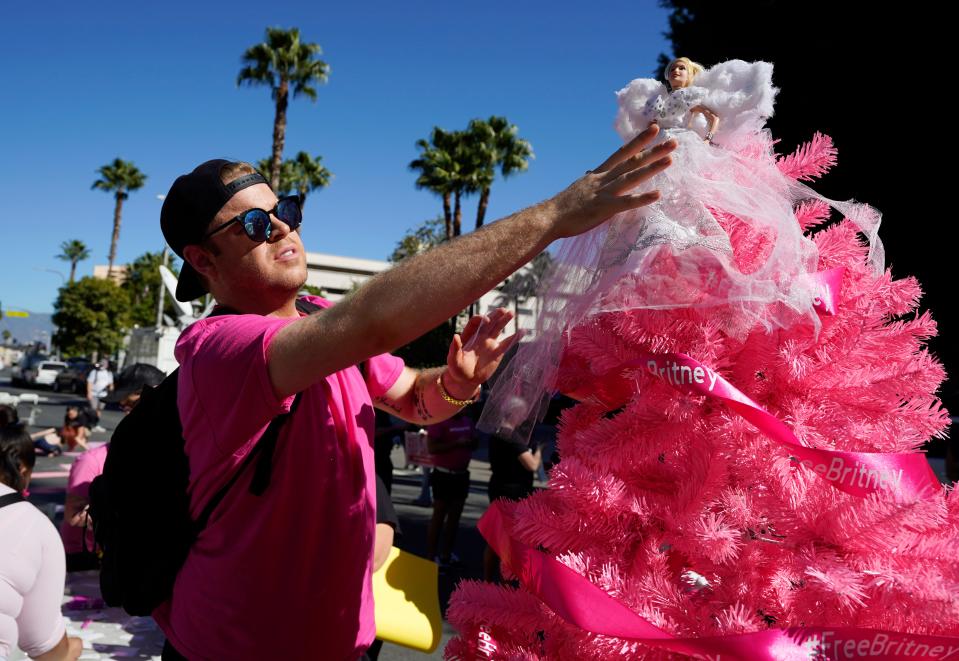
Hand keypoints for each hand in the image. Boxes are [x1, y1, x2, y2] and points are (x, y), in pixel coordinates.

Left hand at [444, 308, 518, 398]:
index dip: (480, 320)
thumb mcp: (453, 360)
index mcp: (470, 336)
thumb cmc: (457, 369)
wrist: (467, 380)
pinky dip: (515, 337)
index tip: (485, 320)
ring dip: (504, 320)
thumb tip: (455, 336)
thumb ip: (455, 349)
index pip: (475, 323)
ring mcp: (490, 343)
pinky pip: (507, 343)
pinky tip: (523, 331)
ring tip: (511, 313)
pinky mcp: (498, 352)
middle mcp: (481, 337)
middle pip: (489, 322)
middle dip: (495, 315)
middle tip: (502, 309)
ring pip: (498, 329)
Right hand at [545, 124, 675, 239]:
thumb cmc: (563, 207)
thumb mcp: (579, 188)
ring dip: (651, 168)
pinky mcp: (602, 208)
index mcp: (598, 174)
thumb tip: (592, 173)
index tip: (654, 129)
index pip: (622, 153)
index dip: (638, 141)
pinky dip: (641, 198)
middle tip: (673, 141)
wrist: (548, 217)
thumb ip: (589, 180)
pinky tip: (657, 194)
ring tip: (670, 160)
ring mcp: (603, 192)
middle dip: (653, 151)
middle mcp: (603, 179)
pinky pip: (625, 203)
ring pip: (630, 177)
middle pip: (631, 162)